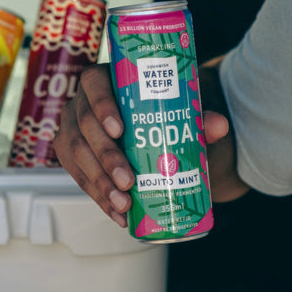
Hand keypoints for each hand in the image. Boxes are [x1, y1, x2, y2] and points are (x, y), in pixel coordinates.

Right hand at [54, 62, 236, 226]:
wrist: (163, 132)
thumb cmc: (169, 113)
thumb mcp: (185, 112)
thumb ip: (201, 117)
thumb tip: (218, 126)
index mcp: (106, 78)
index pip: (94, 82)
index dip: (102, 105)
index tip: (119, 130)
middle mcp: (83, 101)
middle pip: (85, 126)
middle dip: (105, 157)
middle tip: (128, 181)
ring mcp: (74, 129)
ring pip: (77, 155)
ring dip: (100, 183)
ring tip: (123, 204)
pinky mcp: (73, 156)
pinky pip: (79, 177)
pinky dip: (99, 198)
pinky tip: (118, 213)